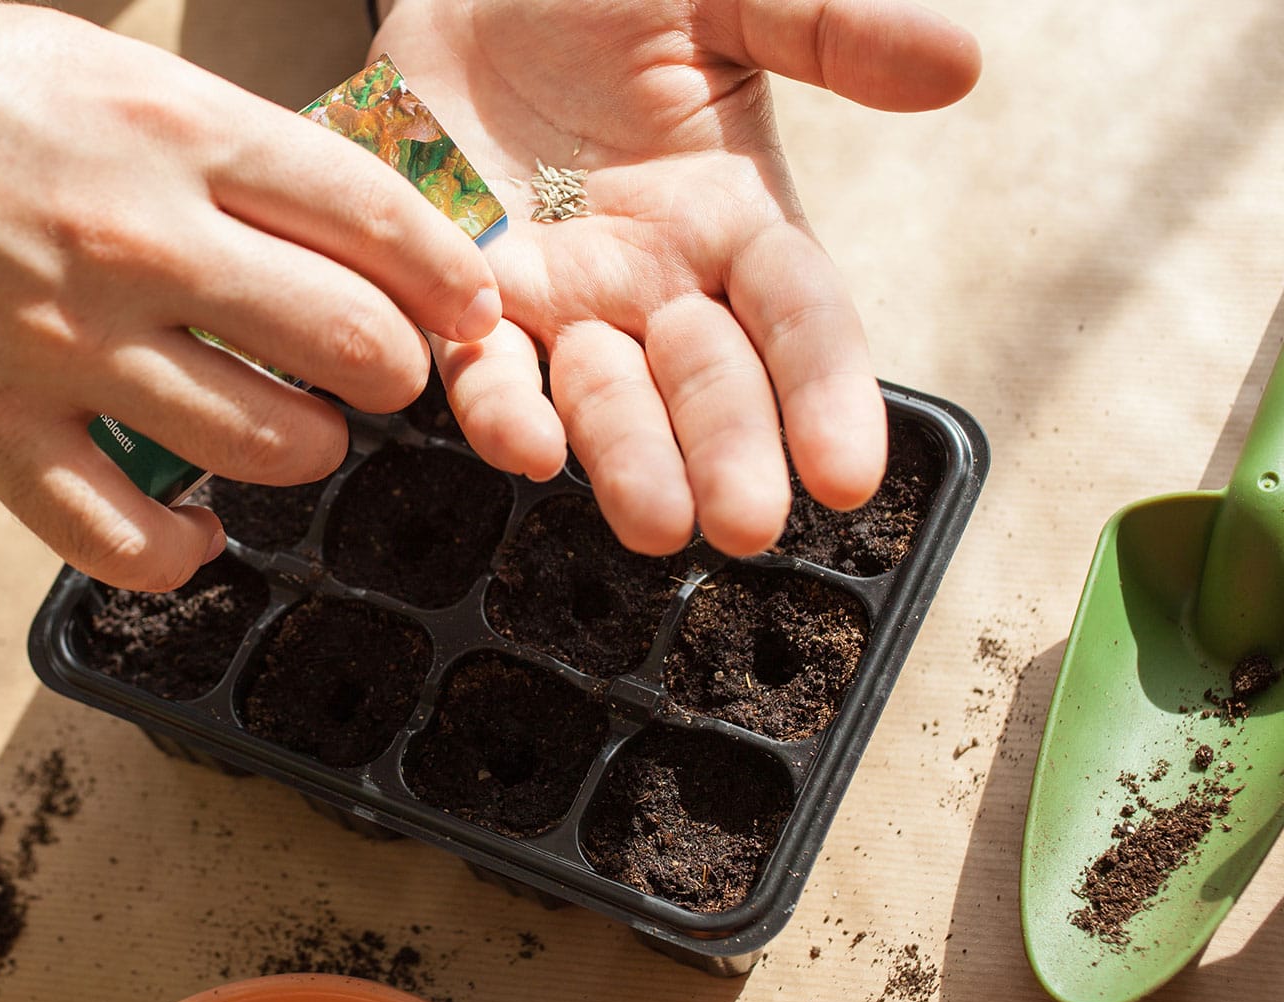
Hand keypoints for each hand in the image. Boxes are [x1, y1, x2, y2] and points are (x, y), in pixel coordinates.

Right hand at [0, 0, 500, 589]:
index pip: (373, 215)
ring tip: (291, 433)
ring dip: (304, 452)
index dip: (446, 278)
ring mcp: (59, 345)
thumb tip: (313, 203)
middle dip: (394, 373)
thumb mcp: (69, 54)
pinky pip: (130, 539)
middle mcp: (132, 237)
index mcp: (165, 123)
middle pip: (349, 344)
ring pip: (267, 446)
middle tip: (379, 375)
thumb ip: (197, 134)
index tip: (467, 310)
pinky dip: (186, 551)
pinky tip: (199, 531)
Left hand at [375, 0, 978, 554]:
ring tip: (654, 521)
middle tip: (743, 525)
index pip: (800, 320)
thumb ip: (827, 27)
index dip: (825, 393)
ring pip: (605, 401)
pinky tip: (526, 446)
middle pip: (709, 383)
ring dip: (629, 460)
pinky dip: (504, 413)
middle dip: (729, 453)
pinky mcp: (469, 310)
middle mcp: (657, 284)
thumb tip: (959, 65)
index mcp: (736, 222)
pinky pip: (488, 375)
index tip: (847, 473)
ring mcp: (563, 305)